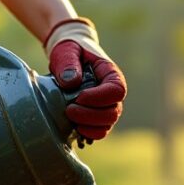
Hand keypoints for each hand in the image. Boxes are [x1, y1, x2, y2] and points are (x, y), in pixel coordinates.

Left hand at [45, 19, 126, 140]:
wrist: (69, 57)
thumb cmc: (70, 51)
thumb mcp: (66, 50)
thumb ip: (68, 62)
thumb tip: (71, 82)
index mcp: (111, 74)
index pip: (117, 90)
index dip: (100, 98)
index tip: (80, 97)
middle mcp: (113, 93)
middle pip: (113, 112)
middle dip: (90, 115)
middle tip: (69, 110)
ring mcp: (106, 106)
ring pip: (107, 124)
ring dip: (89, 127)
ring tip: (70, 119)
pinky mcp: (96, 117)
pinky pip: (98, 131)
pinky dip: (87, 133)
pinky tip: (73, 128)